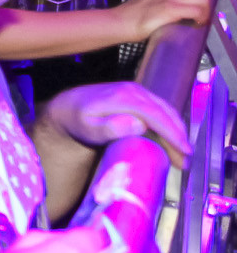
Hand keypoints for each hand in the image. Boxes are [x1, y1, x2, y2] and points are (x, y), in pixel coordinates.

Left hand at [42, 81, 190, 169]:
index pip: (155, 115)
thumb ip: (109, 127)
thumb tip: (138, 124)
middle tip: (184, 161)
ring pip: (165, 112)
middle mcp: (133, 91)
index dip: (172, 133)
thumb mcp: (87, 127)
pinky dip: (169, 126)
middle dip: (178, 137)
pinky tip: (171, 143)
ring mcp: (137, 92)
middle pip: (165, 113)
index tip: (184, 151)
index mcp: (123, 97)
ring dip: (176, 132)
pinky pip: (160, 111)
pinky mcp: (139, 97)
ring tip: (181, 156)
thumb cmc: (77, 120)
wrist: (68, 107)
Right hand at [118, 0, 213, 40]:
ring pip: (203, 0)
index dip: (200, 0)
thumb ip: (166, 0)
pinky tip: (195, 25)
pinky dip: (200, 18)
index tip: (197, 12)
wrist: (119, 22)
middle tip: (199, 18)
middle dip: (205, 6)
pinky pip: (197, 11)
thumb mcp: (151, 0)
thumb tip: (181, 9)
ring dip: (205, 12)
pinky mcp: (170, 9)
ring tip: (197, 22)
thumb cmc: (132, 16)